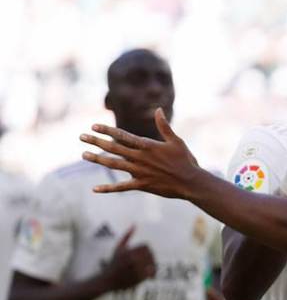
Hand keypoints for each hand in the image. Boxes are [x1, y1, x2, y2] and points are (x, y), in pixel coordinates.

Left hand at [82, 110, 201, 197]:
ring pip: (113, 164)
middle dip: (96, 141)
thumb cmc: (185, 161)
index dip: (107, 130)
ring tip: (84, 154)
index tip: (93, 126)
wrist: (192, 182)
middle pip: (113, 148)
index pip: (123, 136)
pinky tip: (95, 189)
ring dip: (97, 159)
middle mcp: (140, 158)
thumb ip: (164, 126)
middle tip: (81, 136)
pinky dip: (108, 189)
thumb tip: (158, 109)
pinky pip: (121, 187)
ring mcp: (139, 172)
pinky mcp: (142, 185)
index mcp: (147, 146)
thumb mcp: (176, 141)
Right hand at [100, 226, 155, 290]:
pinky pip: (151, 272)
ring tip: (150, 268)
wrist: (107, 280)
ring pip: (152, 263)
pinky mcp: (138, 278)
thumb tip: (135, 224)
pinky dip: (152, 273)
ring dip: (153, 265)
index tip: (146, 255)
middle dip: (151, 257)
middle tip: (150, 261)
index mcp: (128, 251)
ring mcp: (136, 269)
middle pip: (150, 254)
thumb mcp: (118, 248)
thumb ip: (127, 236)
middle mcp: (132, 259)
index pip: (146, 246)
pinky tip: (150, 275)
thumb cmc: (113, 263)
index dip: (148, 250)